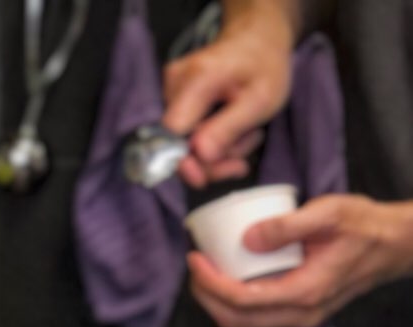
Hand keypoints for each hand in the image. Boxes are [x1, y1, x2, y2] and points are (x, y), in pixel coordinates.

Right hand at [162, 14, 294, 187]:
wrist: (256, 41)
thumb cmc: (264, 67)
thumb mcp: (261, 100)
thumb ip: (228, 129)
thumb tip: (199, 155)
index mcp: (196, 80)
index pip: (172, 133)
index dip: (184, 160)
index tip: (203, 179)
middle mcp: (174, 84)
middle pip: (176, 143)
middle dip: (209, 161)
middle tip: (238, 165)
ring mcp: (169, 91)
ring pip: (183, 143)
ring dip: (215, 153)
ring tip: (243, 136)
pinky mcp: (171, 100)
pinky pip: (185, 135)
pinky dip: (209, 143)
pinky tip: (230, 133)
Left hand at [188, 195, 411, 326]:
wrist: (394, 247)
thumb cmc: (365, 226)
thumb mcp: (330, 213)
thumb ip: (289, 225)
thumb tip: (248, 238)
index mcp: (304, 292)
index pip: (241, 300)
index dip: (210, 282)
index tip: (196, 258)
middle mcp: (299, 314)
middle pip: (234, 320)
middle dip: (205, 296)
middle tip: (195, 265)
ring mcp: (298, 318)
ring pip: (242, 323)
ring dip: (216, 301)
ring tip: (205, 270)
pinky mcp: (296, 313)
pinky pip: (254, 316)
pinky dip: (232, 301)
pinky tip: (226, 276)